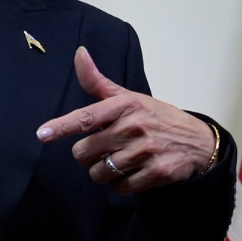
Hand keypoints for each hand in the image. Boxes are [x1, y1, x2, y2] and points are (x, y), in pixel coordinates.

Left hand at [35, 47, 214, 193]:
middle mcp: (135, 127)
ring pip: (99, 173)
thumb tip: (79, 53)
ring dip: (103, 172)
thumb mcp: (130, 97)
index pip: (87, 117)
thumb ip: (98, 82)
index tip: (42, 134)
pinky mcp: (157, 173)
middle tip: (104, 148)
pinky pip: (119, 187)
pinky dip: (121, 184)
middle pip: (85, 152)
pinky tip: (133, 172)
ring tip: (118, 161)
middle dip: (88, 155)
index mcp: (125, 105)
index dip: (62, 126)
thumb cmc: (156, 117)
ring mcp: (146, 151)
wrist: (198, 141)